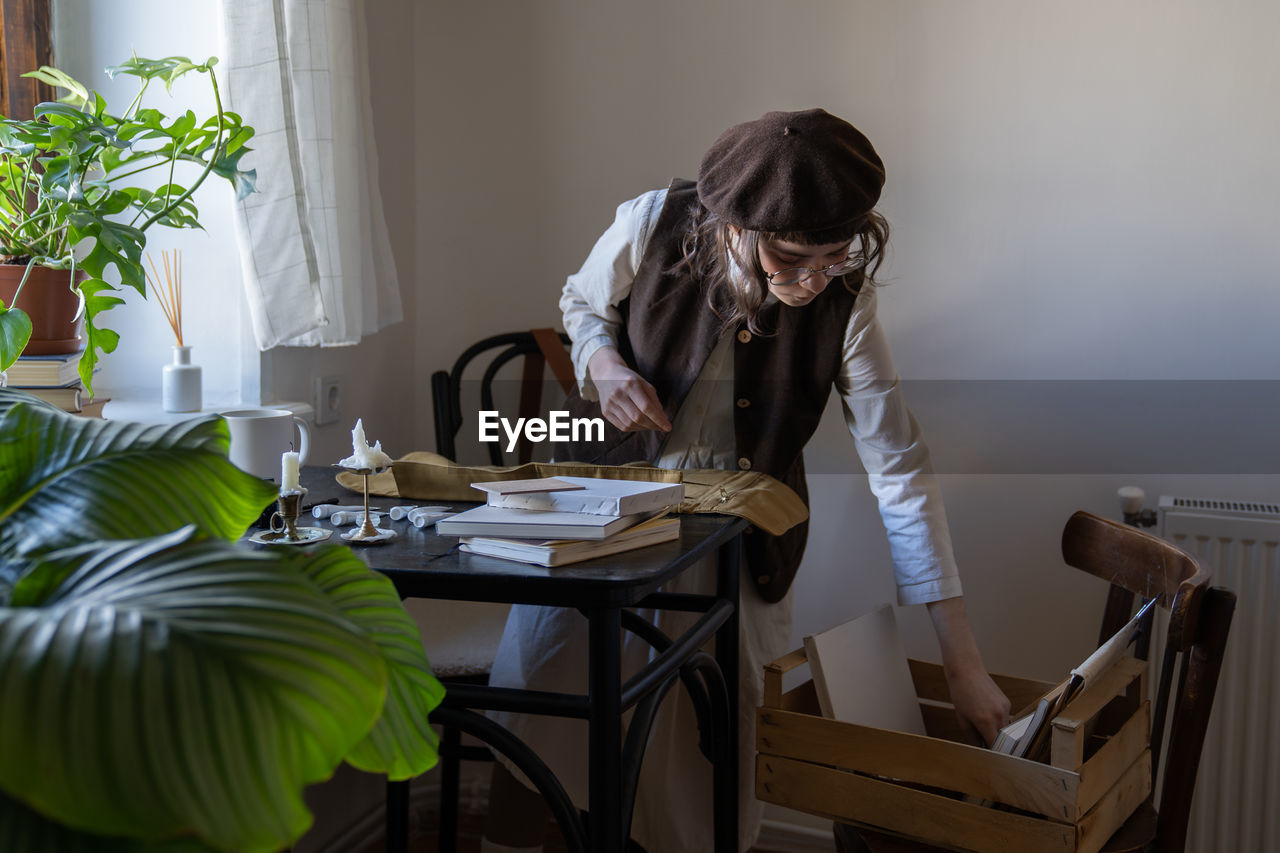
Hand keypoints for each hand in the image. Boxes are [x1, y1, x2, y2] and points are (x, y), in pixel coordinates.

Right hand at [587, 347, 670, 432]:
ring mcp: (609, 404)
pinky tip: (641, 425)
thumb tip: (663, 419)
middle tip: (661, 427)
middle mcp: (618, 394)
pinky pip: (622, 426)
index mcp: (630, 384)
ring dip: (644, 428)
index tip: (668, 427)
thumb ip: (654, 400)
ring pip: (630, 424)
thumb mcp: (644, 384)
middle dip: (653, 425)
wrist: (606, 374)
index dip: (658, 419)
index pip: (646, 407)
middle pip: (638, 417)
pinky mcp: (605, 412)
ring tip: (652, 425)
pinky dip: (634, 428)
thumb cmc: (629, 379)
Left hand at [927, 596, 1011, 746]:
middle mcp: (999, 715)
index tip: (990, 760)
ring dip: (996, 732)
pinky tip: (985, 713)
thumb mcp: (962, 719)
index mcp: (986, 721)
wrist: (966, 670)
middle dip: (995, 744)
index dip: (993, 754)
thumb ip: (973, 738)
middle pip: (1003, 739)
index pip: (995, 746)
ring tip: (980, 723)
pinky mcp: (1007, 702)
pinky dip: (998, 721)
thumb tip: (981, 750)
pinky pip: (1005, 718)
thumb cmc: (960, 694)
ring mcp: (1005, 708)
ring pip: (1005, 729)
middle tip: (985, 746)